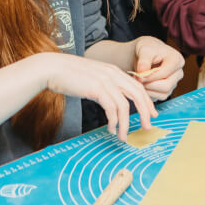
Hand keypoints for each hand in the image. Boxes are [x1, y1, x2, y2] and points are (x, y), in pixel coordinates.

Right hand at [42, 53, 156, 141]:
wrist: (52, 68)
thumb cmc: (70, 75)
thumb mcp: (93, 76)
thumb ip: (105, 84)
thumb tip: (113, 100)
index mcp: (114, 71)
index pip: (137, 86)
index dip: (147, 101)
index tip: (151, 114)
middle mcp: (113, 74)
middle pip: (137, 94)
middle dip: (145, 112)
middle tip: (147, 127)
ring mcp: (105, 81)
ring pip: (124, 105)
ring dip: (126, 124)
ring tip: (123, 137)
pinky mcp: (96, 89)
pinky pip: (111, 109)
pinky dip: (114, 122)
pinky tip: (111, 129)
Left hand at [132, 37, 184, 100]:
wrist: (145, 55)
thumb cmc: (147, 50)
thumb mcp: (144, 49)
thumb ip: (144, 60)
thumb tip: (142, 72)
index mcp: (177, 60)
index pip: (165, 73)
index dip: (150, 76)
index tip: (138, 75)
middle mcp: (178, 73)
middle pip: (166, 86)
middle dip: (149, 84)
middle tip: (136, 79)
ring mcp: (174, 83)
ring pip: (163, 94)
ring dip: (148, 90)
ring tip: (138, 80)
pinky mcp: (167, 91)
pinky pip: (159, 98)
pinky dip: (149, 93)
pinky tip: (143, 84)